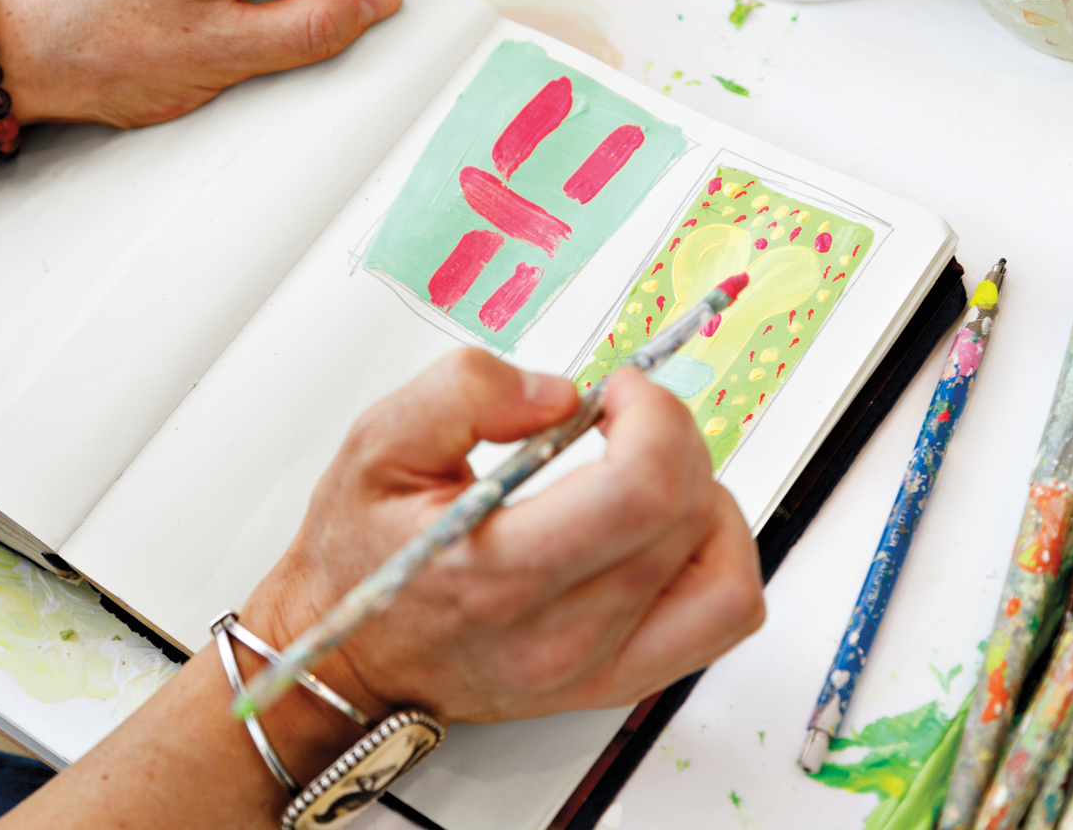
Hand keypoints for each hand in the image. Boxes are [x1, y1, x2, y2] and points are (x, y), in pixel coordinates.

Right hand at [241, 350, 764, 731]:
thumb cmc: (361, 557)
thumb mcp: (376, 445)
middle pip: (691, 518)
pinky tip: (666, 526)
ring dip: (704, 498)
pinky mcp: (619, 679)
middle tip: (620, 418)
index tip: (616, 393)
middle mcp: (560, 635)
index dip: (654, 416)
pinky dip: (715, 554)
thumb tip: (560, 394)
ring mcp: (598, 668)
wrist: (348, 660)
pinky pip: (722, 615)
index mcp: (499, 574)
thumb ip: (462, 392)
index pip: (645, 492)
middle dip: (672, 438)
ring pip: (725, 572)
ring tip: (646, 473)